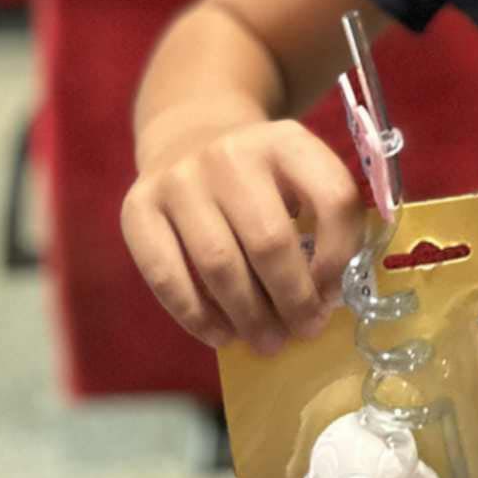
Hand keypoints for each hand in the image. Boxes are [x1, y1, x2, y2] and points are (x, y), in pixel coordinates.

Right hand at [121, 119, 364, 356]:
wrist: (189, 135)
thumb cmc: (259, 175)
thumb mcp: (301, 172)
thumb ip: (325, 219)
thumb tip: (328, 297)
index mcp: (287, 141)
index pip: (331, 198)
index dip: (340, 254)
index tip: (335, 293)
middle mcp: (230, 154)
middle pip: (270, 240)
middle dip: (293, 299)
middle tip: (304, 331)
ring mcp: (179, 180)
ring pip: (219, 265)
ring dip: (248, 316)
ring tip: (267, 342)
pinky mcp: (137, 208)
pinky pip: (167, 277)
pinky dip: (198, 316)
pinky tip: (222, 335)